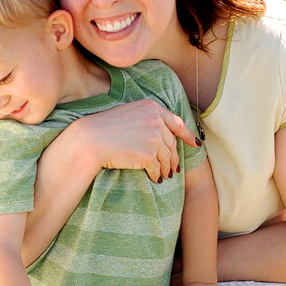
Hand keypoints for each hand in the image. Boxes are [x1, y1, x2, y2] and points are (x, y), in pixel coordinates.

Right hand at [78, 99, 198, 182]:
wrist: (91, 139)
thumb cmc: (105, 126)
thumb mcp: (129, 113)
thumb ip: (148, 118)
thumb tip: (164, 133)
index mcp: (152, 107)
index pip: (177, 122)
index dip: (188, 135)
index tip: (195, 144)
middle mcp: (156, 121)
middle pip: (172, 143)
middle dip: (174, 157)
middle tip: (174, 168)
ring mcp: (153, 138)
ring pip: (167, 157)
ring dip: (167, 168)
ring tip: (165, 175)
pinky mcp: (148, 155)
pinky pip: (157, 168)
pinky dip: (157, 175)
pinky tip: (155, 178)